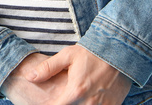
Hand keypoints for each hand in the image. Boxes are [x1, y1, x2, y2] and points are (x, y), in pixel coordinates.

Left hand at [2, 47, 131, 104]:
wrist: (121, 51)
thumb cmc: (92, 52)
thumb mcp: (67, 56)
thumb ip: (47, 68)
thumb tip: (30, 77)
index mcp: (75, 91)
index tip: (46, 103)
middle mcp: (89, 103)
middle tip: (61, 99)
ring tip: (73, 99)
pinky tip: (86, 101)